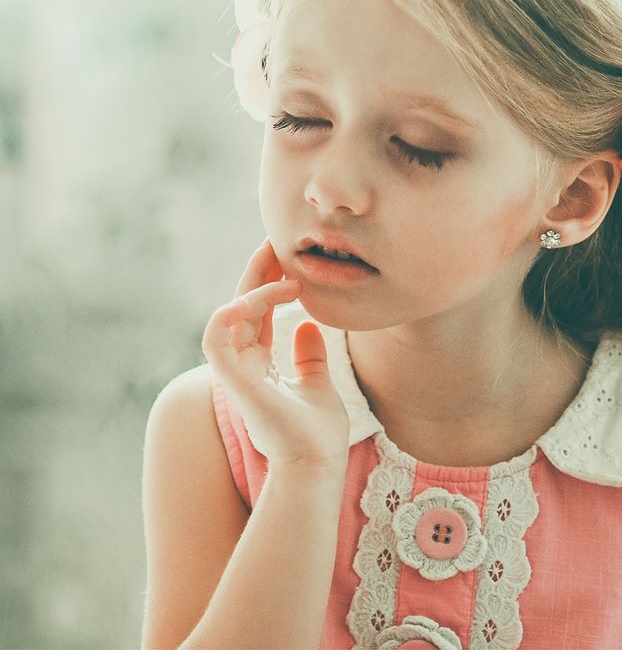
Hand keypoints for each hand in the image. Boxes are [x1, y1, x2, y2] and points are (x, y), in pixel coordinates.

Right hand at [202, 239, 349, 471]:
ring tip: (281, 267)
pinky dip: (230, 312)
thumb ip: (309, 356)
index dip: (268, 284)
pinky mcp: (232, 380)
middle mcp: (243, 366)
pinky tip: (256, 295)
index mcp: (259, 366)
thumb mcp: (318, 384)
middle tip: (277, 241)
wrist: (315, 467)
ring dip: (252, 286)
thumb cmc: (317, 435)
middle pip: (242, 306)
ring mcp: (235, 372)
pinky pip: (216, 336)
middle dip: (257, 272)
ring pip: (229, 314)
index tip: (288, 258)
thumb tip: (308, 325)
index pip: (257, 314)